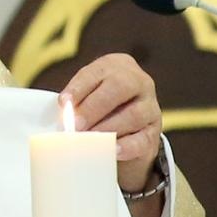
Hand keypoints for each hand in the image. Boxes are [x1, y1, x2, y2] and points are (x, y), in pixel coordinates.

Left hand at [60, 53, 161, 191]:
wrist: (126, 130)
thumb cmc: (99, 108)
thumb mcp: (88, 96)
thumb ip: (76, 102)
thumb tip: (63, 117)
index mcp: (118, 66)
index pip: (99, 71)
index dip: (80, 87)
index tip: (63, 103)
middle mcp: (139, 82)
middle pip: (119, 87)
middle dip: (93, 107)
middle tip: (75, 125)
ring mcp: (150, 107)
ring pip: (133, 114)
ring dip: (108, 128)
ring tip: (89, 140)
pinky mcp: (153, 133)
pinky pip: (143, 139)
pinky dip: (127, 146)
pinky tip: (112, 150)